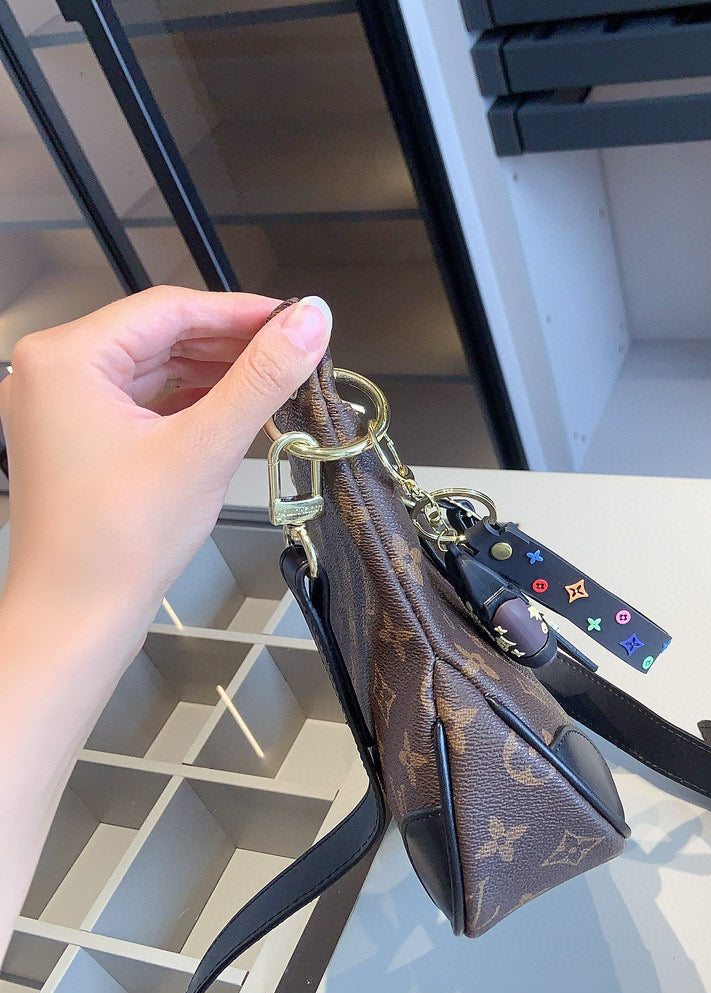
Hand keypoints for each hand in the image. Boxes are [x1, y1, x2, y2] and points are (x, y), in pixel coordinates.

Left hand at [0, 286, 331, 645]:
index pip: (170, 308)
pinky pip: (140, 399)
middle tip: (291, 351)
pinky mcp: (76, 437)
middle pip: (159, 333)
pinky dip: (186, 399)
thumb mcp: (206, 447)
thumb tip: (309, 323)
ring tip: (269, 378)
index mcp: (66, 358)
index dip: (241, 311)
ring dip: (212, 370)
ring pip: (152, 366)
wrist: (78, 617)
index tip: (294, 319)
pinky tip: (228, 407)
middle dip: (230, 342)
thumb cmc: (117, 542)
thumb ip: (262, 377)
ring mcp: (59, 406)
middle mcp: (52, 373)